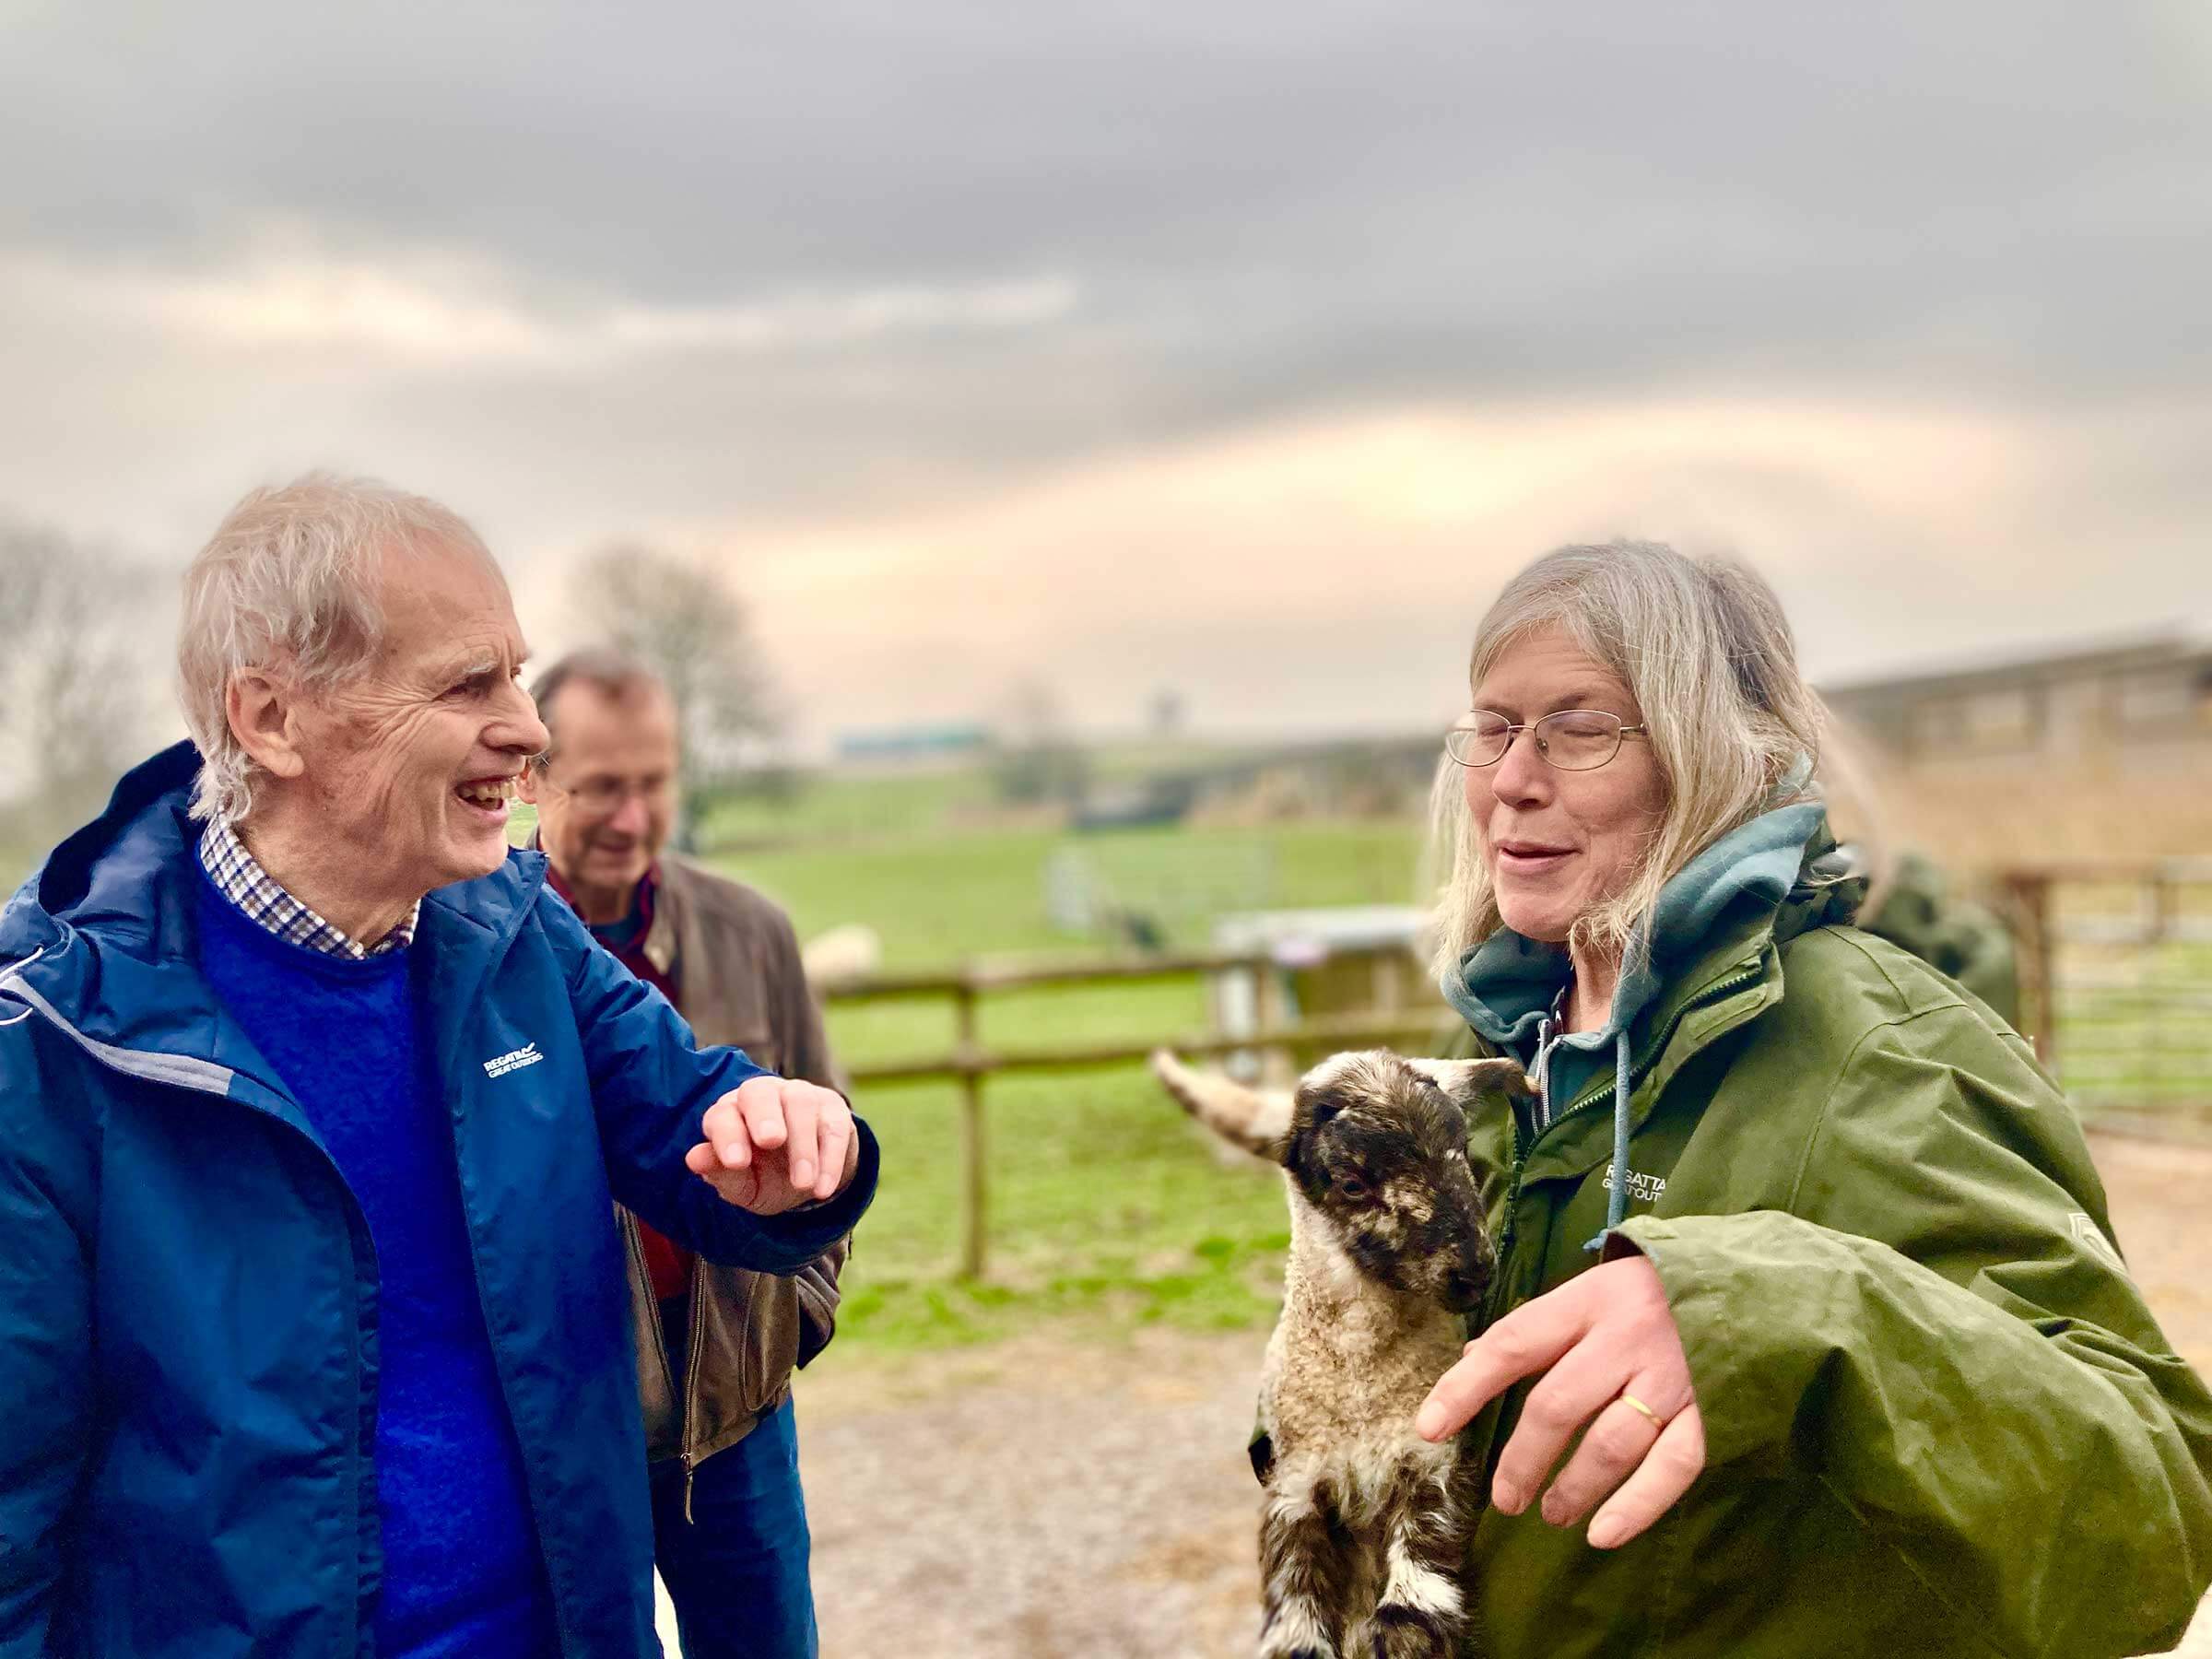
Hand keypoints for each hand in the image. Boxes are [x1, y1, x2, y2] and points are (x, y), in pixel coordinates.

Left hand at [683, 1076, 856, 1215]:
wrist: (810, 1177)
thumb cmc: (766, 1176)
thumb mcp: (744, 1185)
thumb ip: (721, 1173)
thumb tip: (694, 1159)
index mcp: (732, 1113)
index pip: (723, 1115)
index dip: (727, 1135)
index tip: (735, 1162)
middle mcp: (763, 1095)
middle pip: (759, 1091)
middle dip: (764, 1115)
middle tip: (771, 1140)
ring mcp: (800, 1096)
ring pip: (800, 1104)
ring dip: (802, 1145)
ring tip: (803, 1184)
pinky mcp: (832, 1108)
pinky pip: (833, 1126)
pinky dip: (830, 1158)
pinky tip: (823, 1189)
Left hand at [1415, 1254, 1704, 1548]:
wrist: (1746, 1282)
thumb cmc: (1648, 1295)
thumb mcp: (1587, 1294)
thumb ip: (1535, 1330)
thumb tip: (1471, 1362)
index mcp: (1586, 1302)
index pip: (1512, 1345)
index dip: (1465, 1388)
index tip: (1429, 1428)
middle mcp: (1625, 1337)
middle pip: (1557, 1404)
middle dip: (1522, 1459)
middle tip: (1505, 1498)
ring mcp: (1673, 1376)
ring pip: (1610, 1443)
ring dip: (1573, 1488)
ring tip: (1551, 1513)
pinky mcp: (1712, 1411)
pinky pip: (1672, 1468)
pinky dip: (1636, 1507)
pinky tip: (1603, 1533)